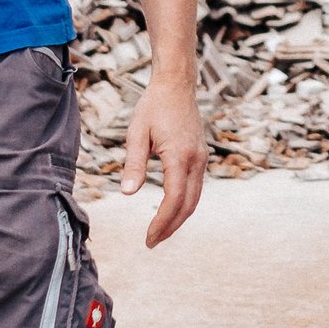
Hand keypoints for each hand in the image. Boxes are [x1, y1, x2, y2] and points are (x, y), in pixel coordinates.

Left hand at [123, 70, 207, 248]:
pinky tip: (170, 209)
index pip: (174, 200)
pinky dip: (184, 204)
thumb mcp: (137, 133)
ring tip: (160, 232)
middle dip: (171, 227)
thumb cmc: (153, 107)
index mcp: (180, 157)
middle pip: (188, 205)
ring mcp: (201, 159)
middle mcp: (196, 161)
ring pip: (195, 198)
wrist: (176, 85)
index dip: (162, 222)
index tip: (148, 238)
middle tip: (152, 242)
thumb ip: (133, 164)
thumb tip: (127, 194)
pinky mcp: (200, 156)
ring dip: (178, 218)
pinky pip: (195, 187)